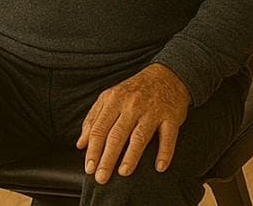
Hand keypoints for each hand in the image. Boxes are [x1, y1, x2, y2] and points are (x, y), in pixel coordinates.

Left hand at [77, 63, 189, 182]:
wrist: (166, 75)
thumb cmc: (135, 90)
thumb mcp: (110, 97)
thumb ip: (93, 119)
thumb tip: (81, 144)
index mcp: (114, 100)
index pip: (99, 128)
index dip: (93, 150)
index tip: (89, 167)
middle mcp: (132, 105)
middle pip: (116, 135)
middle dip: (107, 158)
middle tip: (101, 177)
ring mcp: (152, 111)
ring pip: (139, 137)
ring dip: (131, 157)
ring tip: (123, 172)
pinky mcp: (171, 117)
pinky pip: (168, 137)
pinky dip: (164, 152)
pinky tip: (159, 166)